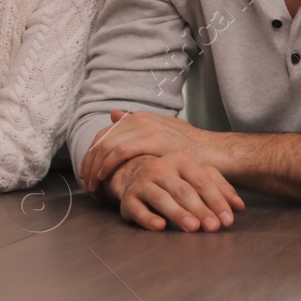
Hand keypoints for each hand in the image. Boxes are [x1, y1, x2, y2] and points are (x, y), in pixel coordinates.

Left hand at [78, 110, 224, 192]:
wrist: (215, 153)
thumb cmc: (190, 151)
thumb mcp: (162, 133)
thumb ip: (137, 127)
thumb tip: (114, 114)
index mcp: (141, 117)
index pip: (105, 134)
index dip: (93, 154)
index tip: (88, 172)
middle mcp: (141, 119)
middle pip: (102, 139)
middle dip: (90, 162)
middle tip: (86, 182)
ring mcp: (147, 127)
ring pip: (107, 145)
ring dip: (95, 167)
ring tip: (92, 186)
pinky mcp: (153, 139)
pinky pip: (120, 151)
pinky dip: (107, 165)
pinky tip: (103, 178)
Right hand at [102, 153, 244, 231]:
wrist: (135, 173)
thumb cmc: (174, 178)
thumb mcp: (198, 177)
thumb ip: (220, 189)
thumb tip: (239, 207)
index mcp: (181, 160)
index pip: (202, 181)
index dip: (216, 201)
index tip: (228, 220)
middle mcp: (160, 168)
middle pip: (183, 191)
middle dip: (200, 210)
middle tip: (213, 227)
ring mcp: (142, 182)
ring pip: (162, 199)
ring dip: (178, 214)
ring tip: (193, 228)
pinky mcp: (128, 199)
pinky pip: (138, 210)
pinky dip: (148, 218)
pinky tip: (160, 226)